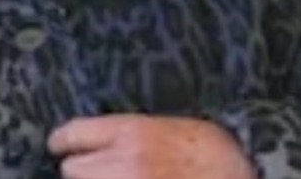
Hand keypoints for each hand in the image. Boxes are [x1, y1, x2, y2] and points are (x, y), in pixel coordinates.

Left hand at [47, 114, 255, 178]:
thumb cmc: (211, 151)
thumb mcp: (167, 128)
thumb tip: (99, 145)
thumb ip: (130, 134)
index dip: (63, 142)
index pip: (72, 134)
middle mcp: (124, 163)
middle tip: (98, 170)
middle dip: (83, 170)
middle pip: (71, 170)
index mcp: (132, 132)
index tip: (60, 146)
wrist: (240, 172)